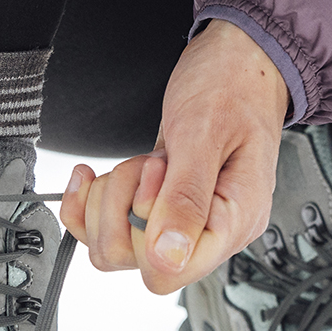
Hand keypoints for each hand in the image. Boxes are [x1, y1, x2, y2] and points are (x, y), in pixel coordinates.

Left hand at [61, 19, 290, 293]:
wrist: (239, 59)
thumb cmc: (232, 84)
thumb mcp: (203, 132)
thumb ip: (186, 199)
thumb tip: (169, 258)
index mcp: (235, 220)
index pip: (172, 270)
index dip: (146, 230)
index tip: (156, 180)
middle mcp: (211, 231)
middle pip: (137, 262)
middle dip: (124, 206)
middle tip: (151, 163)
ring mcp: (186, 223)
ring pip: (117, 247)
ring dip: (111, 200)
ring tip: (141, 162)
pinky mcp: (161, 210)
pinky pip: (111, 229)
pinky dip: (92, 202)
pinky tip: (96, 177)